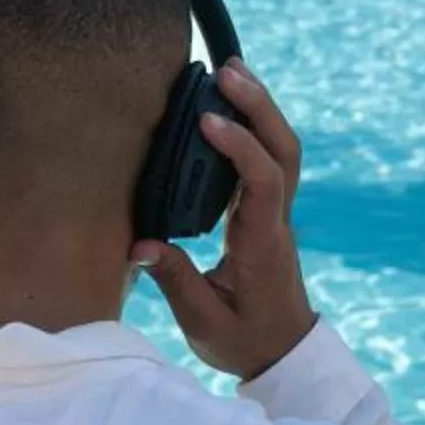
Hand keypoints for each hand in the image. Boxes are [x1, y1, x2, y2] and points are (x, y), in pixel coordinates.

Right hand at [136, 61, 315, 380]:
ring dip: (262, 108)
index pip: (264, 182)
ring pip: (283, 150)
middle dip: (260, 106)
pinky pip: (269, 160)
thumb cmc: (245, 340)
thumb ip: (175, 280)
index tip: (207, 121)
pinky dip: (255, 126)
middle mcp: (277, 221)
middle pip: (285, 150)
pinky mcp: (267, 212)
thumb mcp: (204, 321)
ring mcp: (277, 214)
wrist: (284, 353)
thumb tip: (140, 245)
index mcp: (263, 244)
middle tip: (228, 71)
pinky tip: (231, 106)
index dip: (240, 147)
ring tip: (232, 71)